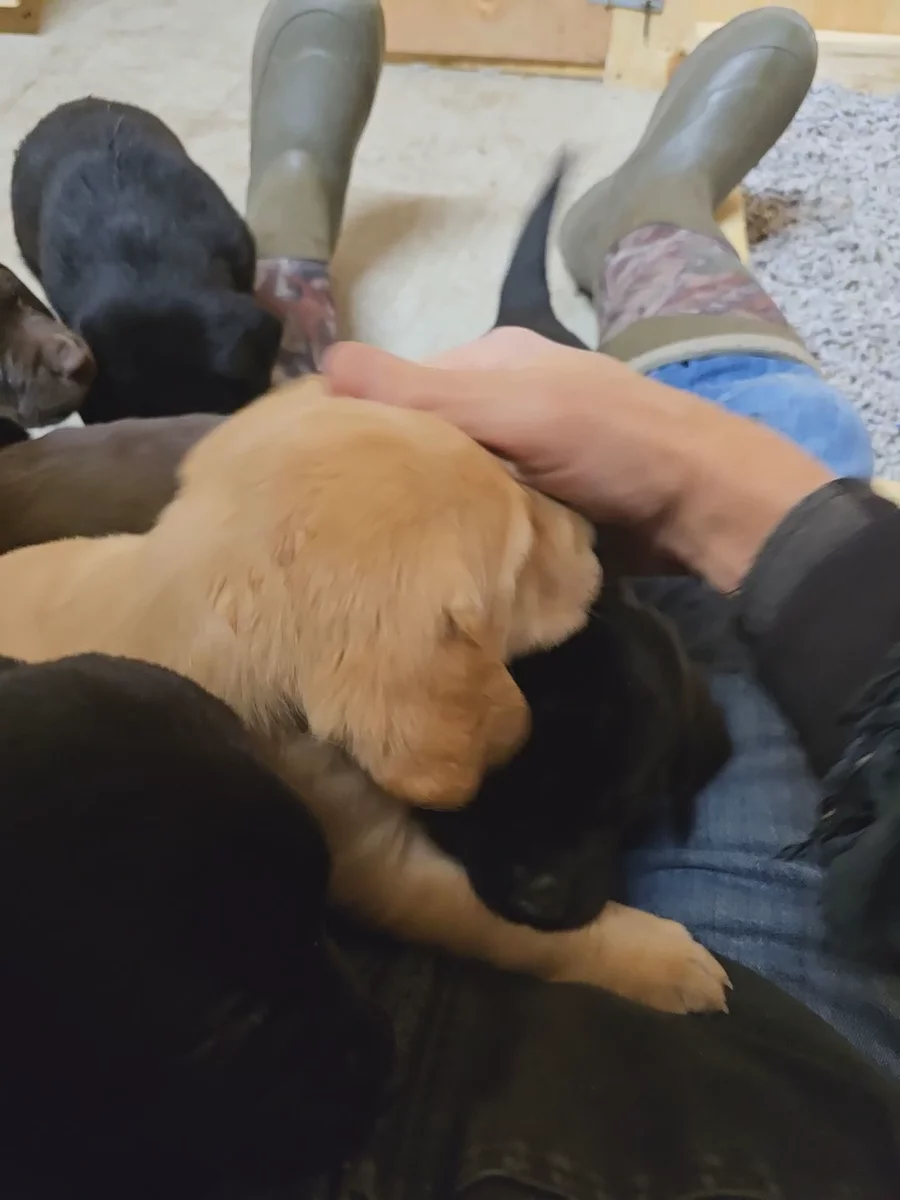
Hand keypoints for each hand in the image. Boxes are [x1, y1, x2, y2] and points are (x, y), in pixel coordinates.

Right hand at [324, 332, 834, 591]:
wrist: (706, 509)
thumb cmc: (612, 445)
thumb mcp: (513, 410)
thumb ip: (423, 392)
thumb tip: (320, 363)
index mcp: (491, 360)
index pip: (400, 385)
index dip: (360, 423)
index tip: (319, 472)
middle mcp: (503, 400)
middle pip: (424, 437)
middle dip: (391, 473)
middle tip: (343, 525)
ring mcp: (526, 455)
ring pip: (451, 480)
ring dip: (426, 510)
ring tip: (376, 550)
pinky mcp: (543, 503)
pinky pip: (483, 515)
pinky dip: (462, 533)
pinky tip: (434, 562)